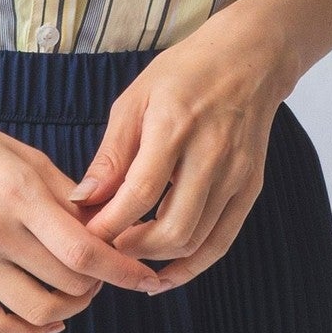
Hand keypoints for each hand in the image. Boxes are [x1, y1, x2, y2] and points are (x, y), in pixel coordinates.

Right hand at [0, 85, 167, 332]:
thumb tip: (107, 226)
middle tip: (106, 271)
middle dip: (99, 283)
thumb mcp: (19, 152)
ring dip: (71, 308)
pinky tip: (48, 319)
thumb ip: (64, 192)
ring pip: (38, 310)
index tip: (145, 277)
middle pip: (67, 282)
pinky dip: (31, 331)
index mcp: (16, 191)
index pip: (83, 248)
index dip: (122, 269)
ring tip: (78, 291)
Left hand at [67, 11, 293, 289]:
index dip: (108, 225)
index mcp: (175, 126)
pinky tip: (163, 272)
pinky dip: (191, 265)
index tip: (83, 237)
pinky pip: (221, 242)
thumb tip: (82, 201)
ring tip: (125, 258)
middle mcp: (212, 155)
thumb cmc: (183, 74)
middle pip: (171, 229)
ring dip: (156, 260)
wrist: (248, 60)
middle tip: (102, 250)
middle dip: (130, 250)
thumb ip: (111, 155)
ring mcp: (236, 175)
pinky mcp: (250, 188)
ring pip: (196, 242)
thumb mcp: (134, 101)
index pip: (138, 194)